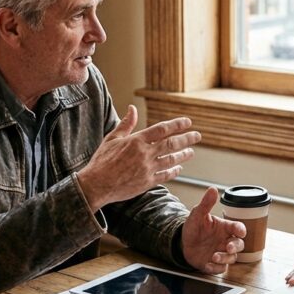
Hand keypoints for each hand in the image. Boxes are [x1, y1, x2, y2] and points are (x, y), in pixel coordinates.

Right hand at [79, 105, 200, 211]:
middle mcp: (144, 154)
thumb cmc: (101, 161)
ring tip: (191, 151)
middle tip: (197, 136)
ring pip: (171, 159)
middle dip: (187, 139)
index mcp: (136, 141)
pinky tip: (179, 168)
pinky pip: (165, 175)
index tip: (187, 122)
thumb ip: (125, 124)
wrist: (95, 185)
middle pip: (171, 144)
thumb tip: (132, 108)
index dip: (177, 124)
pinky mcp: (146, 183)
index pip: (162, 129)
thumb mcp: (112, 139)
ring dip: (183, 155)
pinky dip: (174, 171)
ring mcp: (147, 169)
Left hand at [181, 187, 245, 273]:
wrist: (182, 243)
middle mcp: (225, 241)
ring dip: (225, 258)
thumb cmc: (194, 228)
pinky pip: (220, 269)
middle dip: (236, 246)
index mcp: (224, 228)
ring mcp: (221, 253)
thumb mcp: (197, 214)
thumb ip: (206, 203)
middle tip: (228, 247)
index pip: (237, 227)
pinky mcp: (214, 264)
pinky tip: (208, 265)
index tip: (240, 231)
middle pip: (239, 245)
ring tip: (214, 256)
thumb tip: (212, 189)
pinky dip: (216, 268)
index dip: (240, 229)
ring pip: (231, 258)